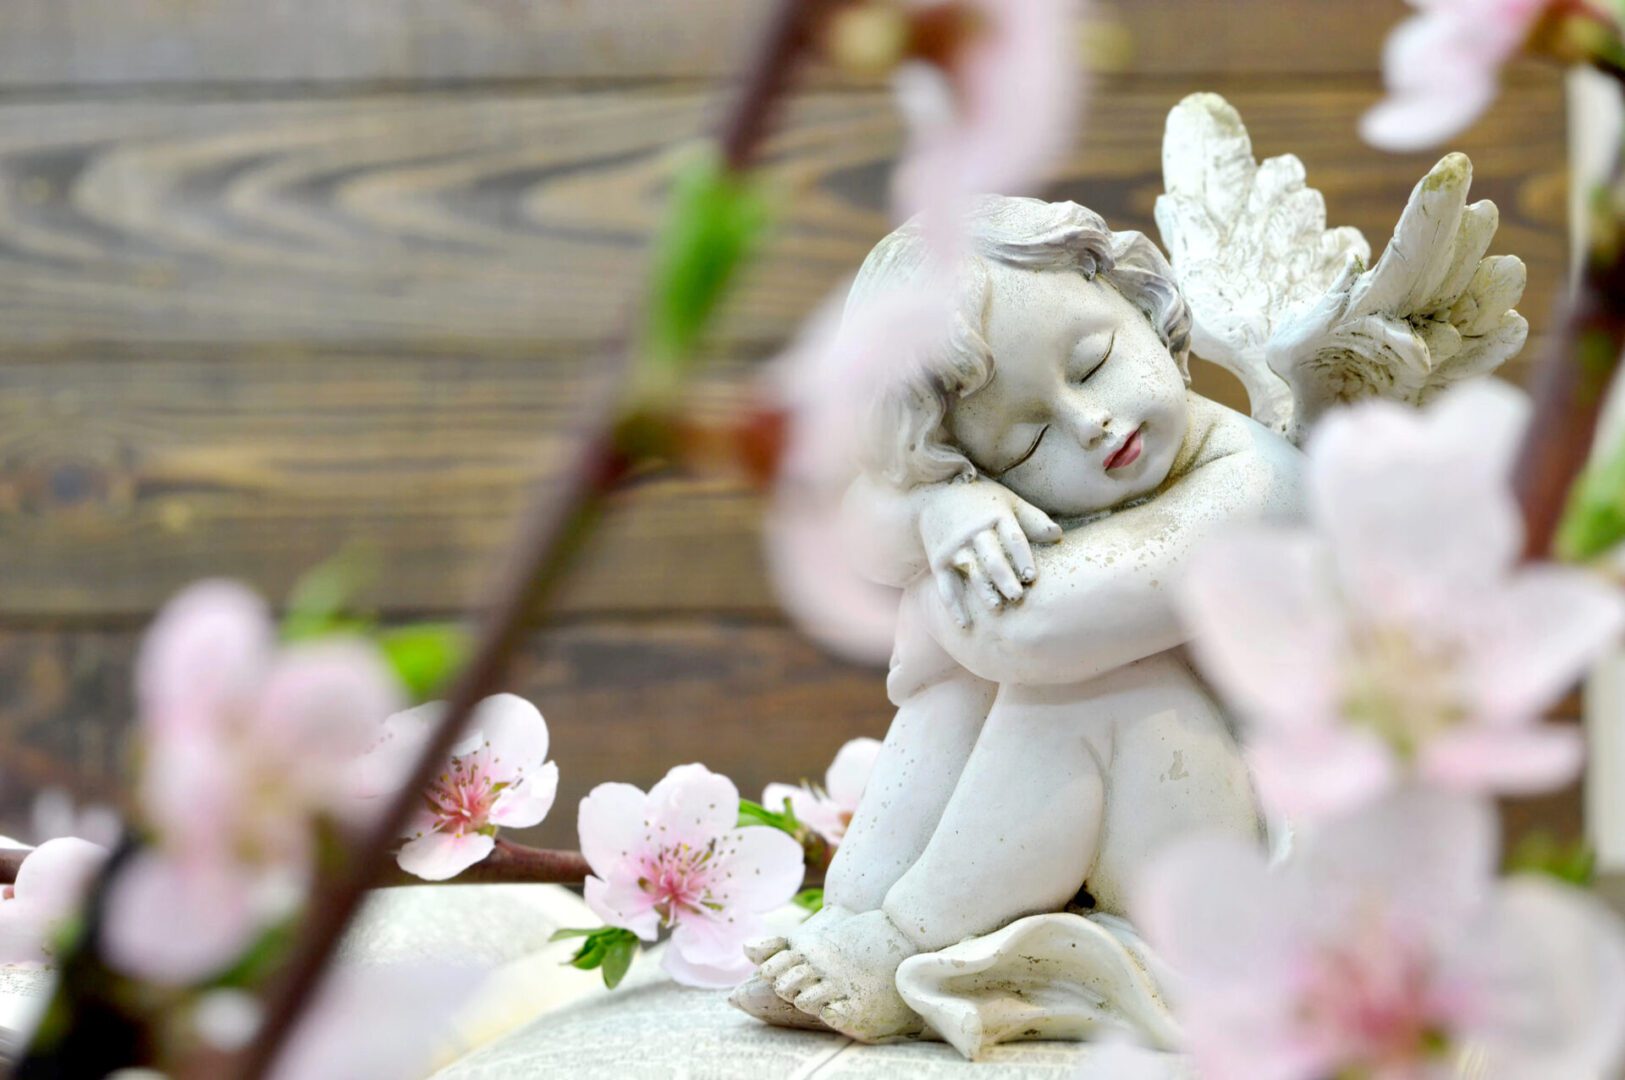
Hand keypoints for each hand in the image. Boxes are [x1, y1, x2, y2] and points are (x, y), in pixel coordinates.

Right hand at [916, 480, 1061, 626]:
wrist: (933, 493)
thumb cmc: (979, 499)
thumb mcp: (1007, 501)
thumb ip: (1032, 519)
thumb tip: (1057, 536)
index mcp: (996, 516)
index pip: (1013, 538)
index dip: (1022, 557)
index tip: (1031, 576)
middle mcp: (974, 532)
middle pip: (992, 557)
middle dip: (1004, 577)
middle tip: (1017, 596)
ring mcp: (955, 548)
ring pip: (971, 571)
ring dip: (983, 590)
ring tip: (996, 607)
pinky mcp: (939, 561)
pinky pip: (946, 585)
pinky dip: (954, 606)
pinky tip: (964, 624)